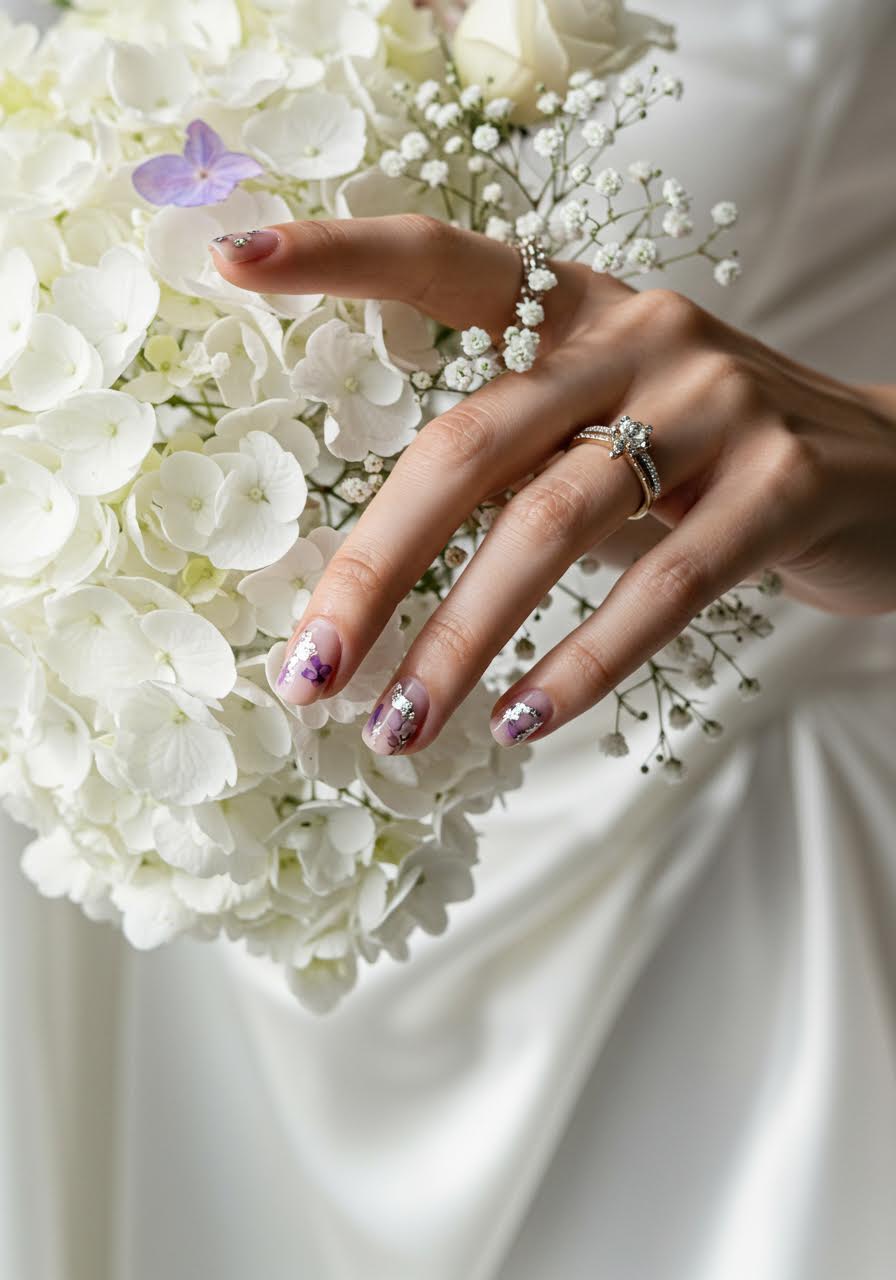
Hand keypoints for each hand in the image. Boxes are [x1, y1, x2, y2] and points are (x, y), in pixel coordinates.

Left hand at [209, 216, 895, 752]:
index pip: (446, 261)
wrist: (891, 478)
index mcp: (578, 310)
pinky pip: (665, 583)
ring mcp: (718, 401)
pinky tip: (524, 718)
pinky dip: (584, 659)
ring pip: (553, 522)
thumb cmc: (710, 465)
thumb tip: (372, 590)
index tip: (237, 262)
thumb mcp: (607, 437)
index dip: (342, 254)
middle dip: (375, 568)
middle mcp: (640, 334)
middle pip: (469, 445)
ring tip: (403, 728)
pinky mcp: (785, 482)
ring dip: (462, 639)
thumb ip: (515, 473)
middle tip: (311, 673)